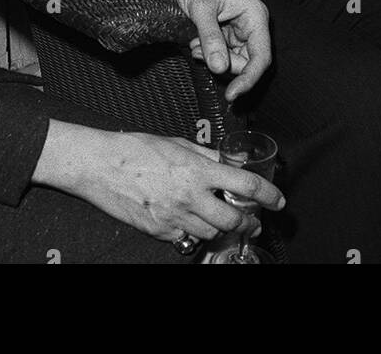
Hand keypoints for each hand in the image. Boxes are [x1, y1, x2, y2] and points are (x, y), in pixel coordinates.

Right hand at [32, 123, 284, 245]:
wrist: (102, 166)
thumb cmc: (137, 148)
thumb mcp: (178, 143)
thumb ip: (207, 155)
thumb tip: (231, 161)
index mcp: (197, 170)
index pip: (245, 186)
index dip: (268, 195)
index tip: (277, 200)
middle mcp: (190, 197)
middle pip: (233, 220)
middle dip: (249, 223)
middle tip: (253, 221)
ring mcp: (175, 218)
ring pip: (212, 233)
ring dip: (223, 229)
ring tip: (224, 221)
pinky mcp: (160, 231)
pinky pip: (187, 238)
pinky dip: (195, 232)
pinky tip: (193, 221)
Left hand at [97, 0, 272, 101]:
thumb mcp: (201, 9)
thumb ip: (211, 38)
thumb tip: (220, 68)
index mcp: (254, 15)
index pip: (261, 56)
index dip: (249, 78)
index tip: (232, 94)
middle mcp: (251, 24)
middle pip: (247, 62)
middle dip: (224, 65)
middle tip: (201, 54)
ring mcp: (238, 30)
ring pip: (233, 61)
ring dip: (213, 60)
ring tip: (195, 43)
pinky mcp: (225, 33)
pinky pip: (222, 55)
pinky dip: (208, 55)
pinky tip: (195, 42)